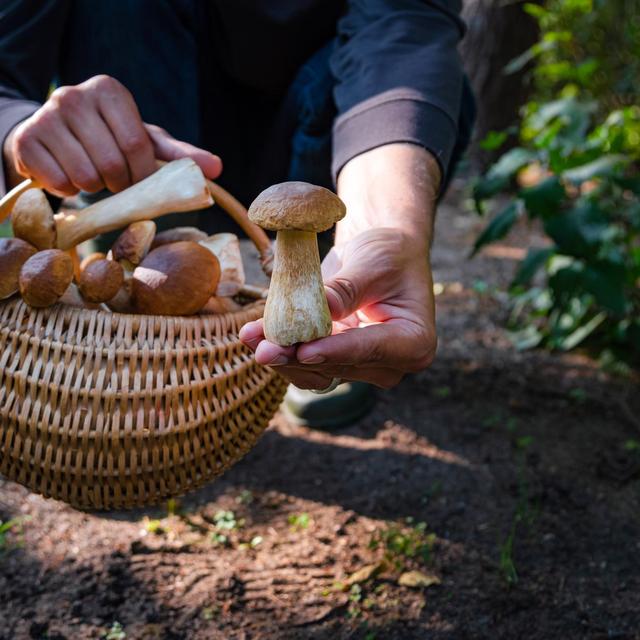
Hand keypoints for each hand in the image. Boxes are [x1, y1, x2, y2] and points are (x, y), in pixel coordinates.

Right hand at [3, 74, 221, 195]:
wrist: (54, 137)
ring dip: (94, 188)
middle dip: (120, 184)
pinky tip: (68, 176)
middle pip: (113, 164)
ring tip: (92, 175)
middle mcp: (74, 96)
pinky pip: (59, 182)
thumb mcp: (145, 141)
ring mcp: (46, 116)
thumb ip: (180, 155)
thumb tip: (218, 168)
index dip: (143, 174)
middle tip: (115, 180)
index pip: (138, 146)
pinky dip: (69, 190)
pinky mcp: (26, 140)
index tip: (141, 180)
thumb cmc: (109, 139)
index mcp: (110, 91)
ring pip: (86, 177)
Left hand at [239, 227, 436, 388]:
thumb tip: (311, 316)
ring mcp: (361, 367)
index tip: (303, 351)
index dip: (334, 352)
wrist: (382, 254)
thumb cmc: (388, 253)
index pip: (370, 350)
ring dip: (281, 358)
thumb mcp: (371, 264)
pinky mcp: (335, 361)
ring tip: (251, 336)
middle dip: (297, 356)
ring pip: (315, 373)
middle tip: (263, 346)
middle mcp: (390, 364)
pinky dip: (281, 351)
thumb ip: (343, 292)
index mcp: (414, 342)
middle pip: (338, 367)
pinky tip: (254, 334)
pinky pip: (304, 364)